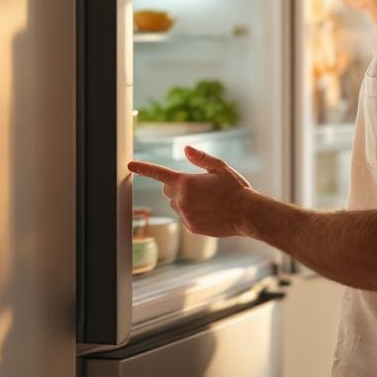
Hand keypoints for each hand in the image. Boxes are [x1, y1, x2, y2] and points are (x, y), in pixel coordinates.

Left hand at [128, 146, 253, 237]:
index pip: (159, 173)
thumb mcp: (220, 167)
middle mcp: (182, 200)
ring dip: (184, 200)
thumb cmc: (235, 188)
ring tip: (208, 200)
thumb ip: (200, 158)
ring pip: (176, 205)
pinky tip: (209, 212)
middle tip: (198, 186)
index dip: (143, 168)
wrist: (246, 214)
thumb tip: (185, 148)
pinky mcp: (190, 227)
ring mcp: (185, 215)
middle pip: (167, 190)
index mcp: (186, 182)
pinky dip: (192, 213)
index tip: (130, 164)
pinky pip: (184, 217)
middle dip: (176, 186)